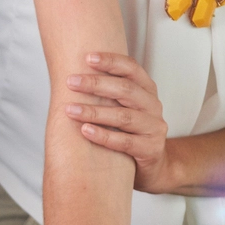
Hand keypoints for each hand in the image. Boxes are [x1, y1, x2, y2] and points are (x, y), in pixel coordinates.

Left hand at [64, 52, 172, 191]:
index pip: (131, 68)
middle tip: (71, 82)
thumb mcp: (123, 107)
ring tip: (70, 109)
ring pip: (123, 116)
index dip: (111, 61)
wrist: (153, 167)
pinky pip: (125, 142)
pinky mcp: (151, 149)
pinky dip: (103, 135)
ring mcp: (154, 128)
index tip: (87, 58)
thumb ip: (108, 92)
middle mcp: (153, 106)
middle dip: (96, 84)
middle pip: (126, 90)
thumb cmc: (129, 131)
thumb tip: (72, 75)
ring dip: (94, 112)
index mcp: (147, 90)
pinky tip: (85, 131)